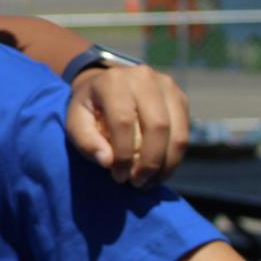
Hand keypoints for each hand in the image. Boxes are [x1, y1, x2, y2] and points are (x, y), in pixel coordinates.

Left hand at [66, 64, 189, 186]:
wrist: (108, 85)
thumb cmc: (90, 108)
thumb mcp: (75, 121)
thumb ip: (86, 141)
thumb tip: (108, 162)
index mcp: (113, 81)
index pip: (124, 121)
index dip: (124, 155)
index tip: (119, 177)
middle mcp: (143, 77)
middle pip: (157, 126)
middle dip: (150, 163)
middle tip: (137, 183)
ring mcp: (166, 85)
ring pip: (177, 132)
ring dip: (166, 164)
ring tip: (150, 182)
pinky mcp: (180, 97)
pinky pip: (184, 133)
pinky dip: (174, 157)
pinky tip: (160, 171)